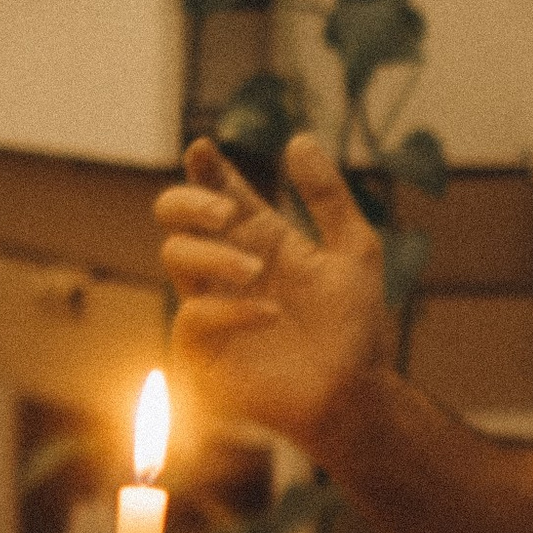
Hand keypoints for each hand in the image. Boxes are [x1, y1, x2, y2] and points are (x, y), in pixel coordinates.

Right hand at [156, 133, 393, 450]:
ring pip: (174, 258)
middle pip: (177, 218)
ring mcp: (212, 308)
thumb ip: (328, 198)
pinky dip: (229, 310)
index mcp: (261, 238)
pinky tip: (269, 314)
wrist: (358, 393)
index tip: (204, 150)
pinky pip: (191, 318)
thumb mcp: (355, 251)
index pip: (220, 191)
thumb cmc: (356, 329)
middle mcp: (228, 268)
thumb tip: (299, 139)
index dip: (206, 169)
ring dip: (213, 256)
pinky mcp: (204, 352)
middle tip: (227, 213)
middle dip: (189, 202)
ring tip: (257, 271)